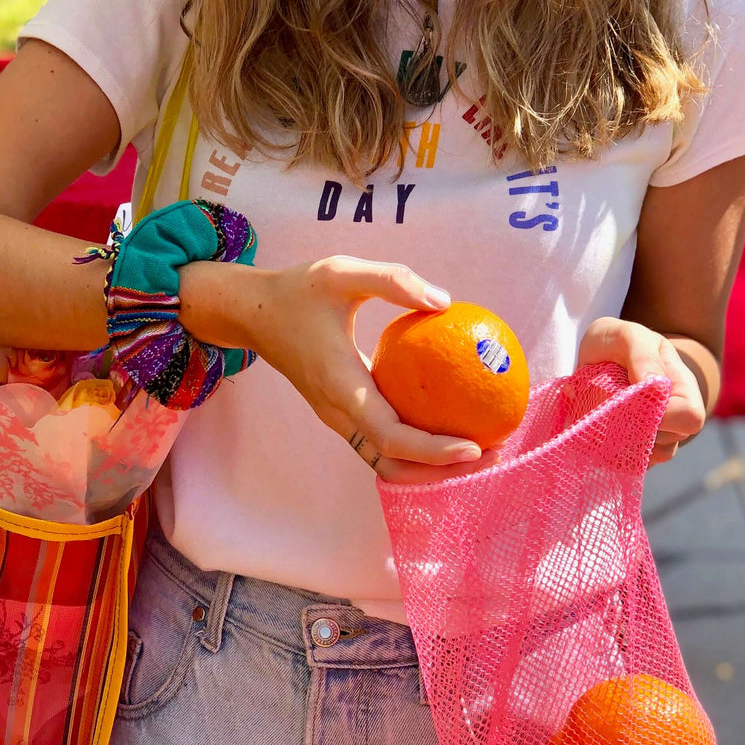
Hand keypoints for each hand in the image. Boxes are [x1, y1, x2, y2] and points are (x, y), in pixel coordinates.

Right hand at [229, 255, 483, 481]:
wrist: (252, 313)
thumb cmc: (298, 290)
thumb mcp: (343, 272)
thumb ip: (393, 281)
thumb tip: (445, 303)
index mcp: (339, 386)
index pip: (390, 435)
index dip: (433, 450)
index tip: (474, 447)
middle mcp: (338, 412)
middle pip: (393, 464)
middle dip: (441, 472)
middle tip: (492, 453)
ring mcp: (338, 418)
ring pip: (386, 461)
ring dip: (430, 466)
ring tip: (479, 448)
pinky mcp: (342, 412)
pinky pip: (382, 442)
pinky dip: (415, 446)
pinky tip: (449, 421)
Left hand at [577, 317, 706, 463]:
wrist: (601, 353)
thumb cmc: (618, 342)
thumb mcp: (628, 336)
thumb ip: (642, 356)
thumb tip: (655, 387)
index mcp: (682, 390)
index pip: (688, 419)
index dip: (660, 416)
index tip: (628, 400)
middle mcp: (673, 420)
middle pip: (663, 446)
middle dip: (629, 427)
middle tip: (605, 402)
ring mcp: (652, 439)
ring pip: (639, 460)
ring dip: (612, 439)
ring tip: (596, 410)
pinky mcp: (629, 452)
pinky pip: (618, 465)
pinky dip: (600, 449)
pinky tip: (592, 424)